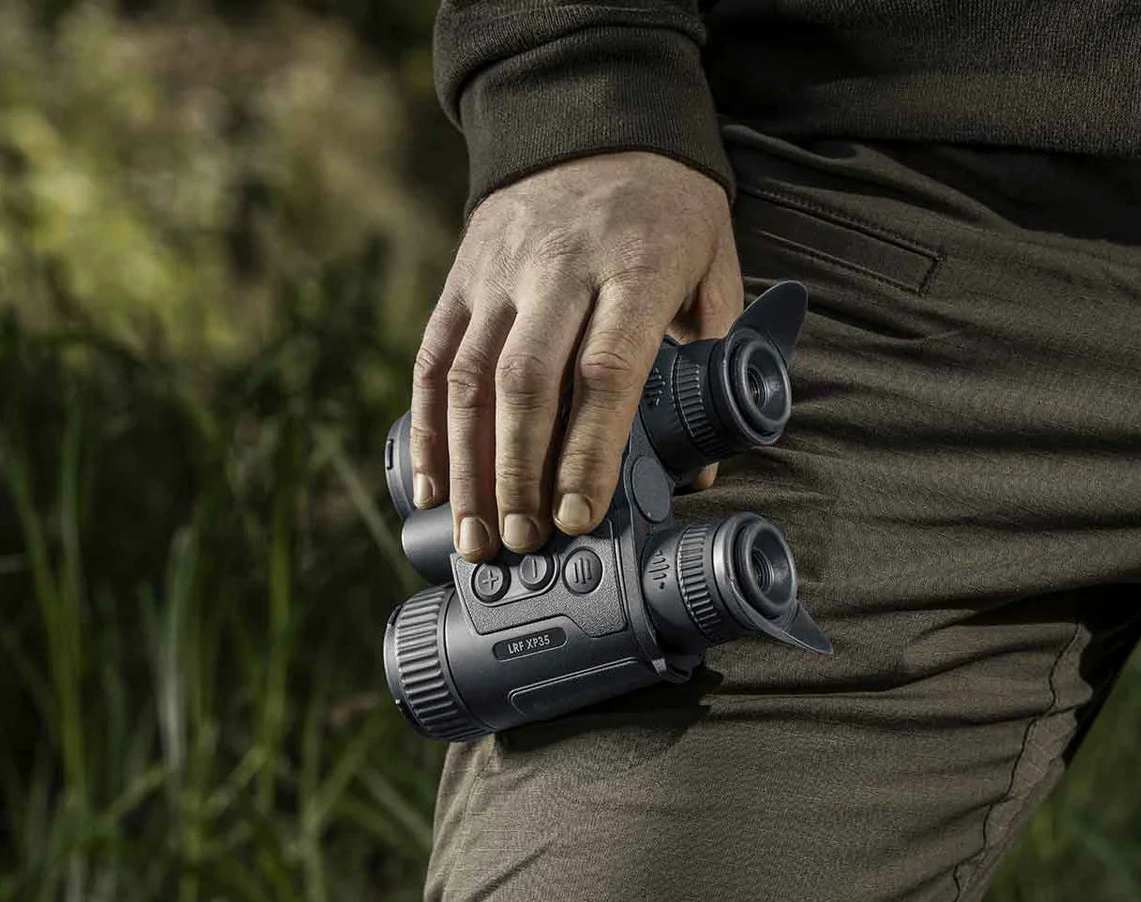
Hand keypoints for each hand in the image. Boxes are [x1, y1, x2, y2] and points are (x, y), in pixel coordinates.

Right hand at [409, 151, 742, 561]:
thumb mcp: (714, 270)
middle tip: (523, 544)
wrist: (595, 119)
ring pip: (470, 377)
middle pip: (526, 383)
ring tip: (475, 537)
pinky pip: (434, 357)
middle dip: (519, 474)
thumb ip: (710, 363)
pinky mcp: (460, 275)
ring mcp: (499, 270)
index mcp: (635, 268)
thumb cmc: (668, 212)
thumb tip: (695, 472)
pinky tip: (428, 485)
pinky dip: (426, 426)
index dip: (589, 451)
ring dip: (466, 466)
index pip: (606, 370)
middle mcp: (558, 268)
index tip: (580, 517)